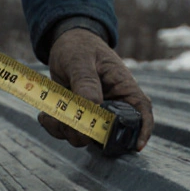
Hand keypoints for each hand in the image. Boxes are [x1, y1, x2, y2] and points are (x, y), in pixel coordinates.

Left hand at [40, 28, 154, 150]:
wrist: (64, 44)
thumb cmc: (79, 47)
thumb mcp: (81, 60)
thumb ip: (86, 82)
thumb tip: (92, 105)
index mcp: (123, 88)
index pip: (142, 112)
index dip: (143, 131)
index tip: (136, 146)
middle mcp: (112, 104)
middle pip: (108, 133)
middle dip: (85, 134)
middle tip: (65, 121)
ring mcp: (94, 113)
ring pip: (85, 136)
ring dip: (65, 131)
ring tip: (51, 114)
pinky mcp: (77, 116)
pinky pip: (68, 131)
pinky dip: (55, 127)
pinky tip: (46, 115)